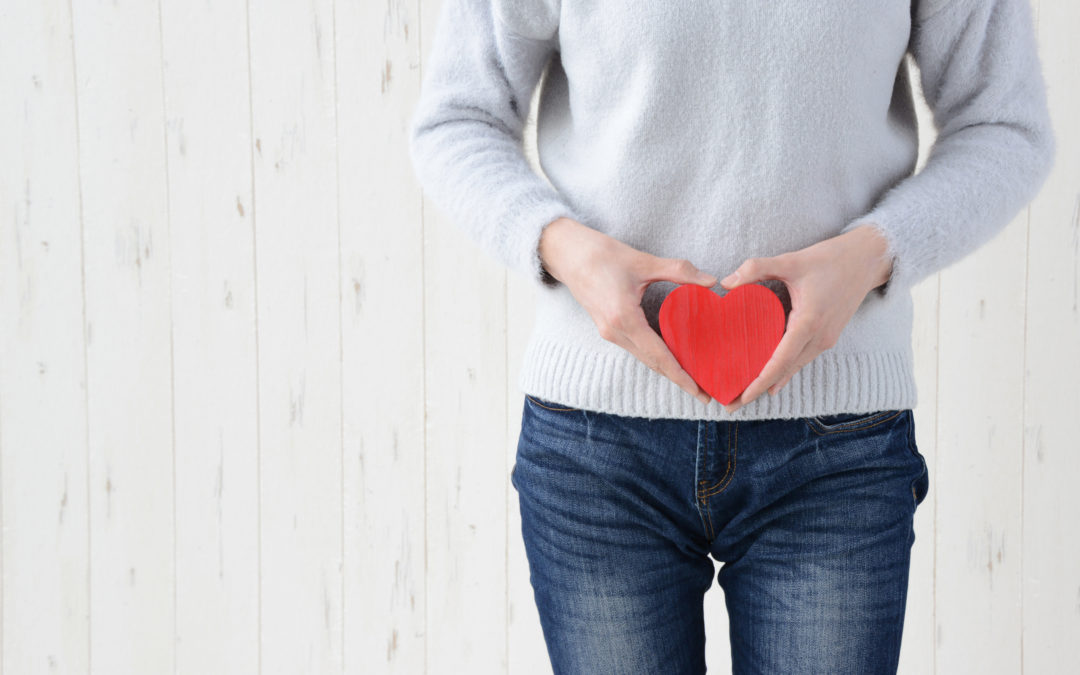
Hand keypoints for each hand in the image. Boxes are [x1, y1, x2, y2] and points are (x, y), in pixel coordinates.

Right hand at [539, 217, 716, 404]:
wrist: (568, 254)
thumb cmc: (602, 255)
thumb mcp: (644, 261)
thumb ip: (679, 271)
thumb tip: (711, 281)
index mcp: (624, 319)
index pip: (659, 356)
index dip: (681, 376)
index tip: (699, 392)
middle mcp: (615, 332)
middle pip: (653, 364)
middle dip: (679, 380)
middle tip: (706, 393)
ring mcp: (609, 332)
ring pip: (644, 358)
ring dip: (667, 370)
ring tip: (693, 378)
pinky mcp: (608, 328)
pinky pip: (636, 348)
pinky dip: (655, 356)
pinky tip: (672, 355)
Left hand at [718, 224, 893, 413]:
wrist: (868, 259)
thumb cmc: (831, 259)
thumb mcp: (792, 260)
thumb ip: (757, 268)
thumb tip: (726, 283)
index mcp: (809, 322)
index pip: (781, 360)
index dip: (760, 381)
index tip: (742, 396)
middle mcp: (819, 337)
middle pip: (785, 372)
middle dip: (758, 389)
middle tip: (731, 404)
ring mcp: (825, 339)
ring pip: (794, 368)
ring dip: (770, 382)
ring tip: (744, 394)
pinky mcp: (827, 337)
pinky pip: (802, 359)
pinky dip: (784, 370)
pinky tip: (769, 380)